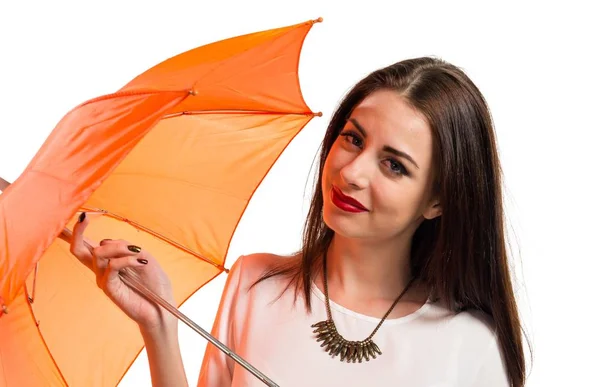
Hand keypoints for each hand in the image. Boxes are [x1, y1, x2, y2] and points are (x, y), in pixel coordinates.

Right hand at [69, 212, 175, 331]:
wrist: (162, 307)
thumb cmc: (154, 283)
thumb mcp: (144, 257)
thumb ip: (126, 247)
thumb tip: (106, 243)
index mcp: (110, 260)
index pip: (87, 244)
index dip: (78, 231)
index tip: (81, 215)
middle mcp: (102, 268)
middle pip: (78, 249)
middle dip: (77, 232)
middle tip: (83, 218)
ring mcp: (104, 278)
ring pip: (98, 253)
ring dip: (120, 247)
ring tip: (139, 254)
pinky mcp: (109, 288)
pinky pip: (112, 266)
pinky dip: (128, 259)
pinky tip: (141, 262)